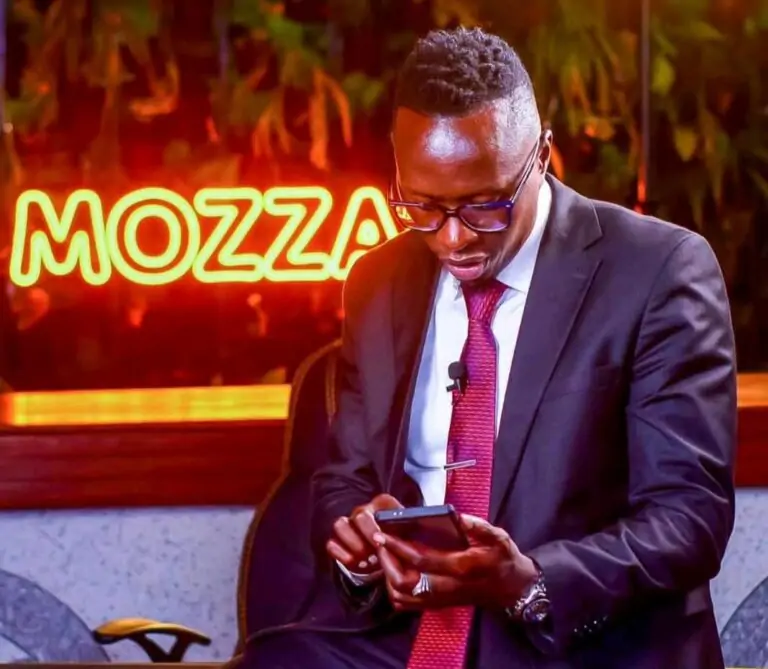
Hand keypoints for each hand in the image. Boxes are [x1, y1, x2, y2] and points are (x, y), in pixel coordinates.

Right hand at [326, 494, 402, 575]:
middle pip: (358, 516)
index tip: (379, 543)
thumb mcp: (410, 537)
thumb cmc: (401, 542)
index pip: (376, 505)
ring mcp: (349, 523)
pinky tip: (358, 565)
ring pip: (340, 525)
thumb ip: (406, 536)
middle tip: (374, 555)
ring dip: (353, 545)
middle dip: (366, 537)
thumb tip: (396, 544)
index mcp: (383, 504)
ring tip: (367, 561)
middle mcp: (364, 510)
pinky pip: (332, 544)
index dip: (375, 526)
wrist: (390, 555)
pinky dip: (343, 556)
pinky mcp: (339, 540)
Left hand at [374, 514, 538, 610]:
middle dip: (386, 563)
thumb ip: (477, 526)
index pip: (421, 561)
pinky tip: (393, 570)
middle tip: (379, 542)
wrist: (513, 588)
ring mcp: (441, 599)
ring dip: (387, 576)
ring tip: (384, 554)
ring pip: (403, 597)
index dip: (398, 548)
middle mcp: (447, 587)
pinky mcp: (438, 604)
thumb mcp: (499, 537)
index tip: (382, 535)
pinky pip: (408, 604)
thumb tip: (456, 516)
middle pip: (405, 583)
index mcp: (460, 568)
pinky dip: (394, 589)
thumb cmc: (504, 559)